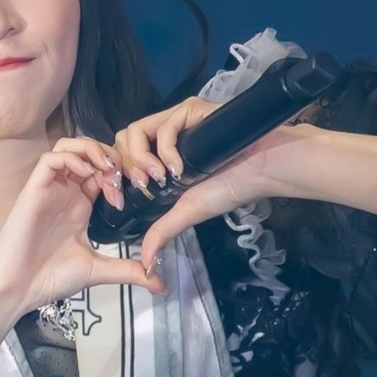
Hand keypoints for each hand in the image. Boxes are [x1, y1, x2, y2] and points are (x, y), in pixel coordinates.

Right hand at [0, 137, 164, 320]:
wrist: (18, 289)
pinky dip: (72, 158)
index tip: (135, 191)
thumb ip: (129, 271)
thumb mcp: (99, 271)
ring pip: (69, 147)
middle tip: (124, 177)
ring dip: (92, 150)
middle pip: (89, 153)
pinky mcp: (34, 189)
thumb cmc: (50, 278)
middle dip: (111, 158)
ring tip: (107, 169)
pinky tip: (86, 173)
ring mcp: (50, 189)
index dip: (121, 174)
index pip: (102, 172)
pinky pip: (51, 158)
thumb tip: (161, 285)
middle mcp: (65, 193)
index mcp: (79, 206)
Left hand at [138, 121, 323, 272]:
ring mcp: (175, 121)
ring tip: (160, 178)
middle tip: (145, 186)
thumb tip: (147, 265)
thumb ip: (162, 233)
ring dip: (141, 159)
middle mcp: (163, 136)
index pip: (121, 157)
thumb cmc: (228, 188)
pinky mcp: (188, 110)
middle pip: (122, 142)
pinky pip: (163, 126)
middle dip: (126, 168)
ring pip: (134, 131)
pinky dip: (165, 151)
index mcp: (158, 157)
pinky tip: (179, 169)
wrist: (259, 171)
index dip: (117, 177)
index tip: (124, 199)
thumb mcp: (186, 212)